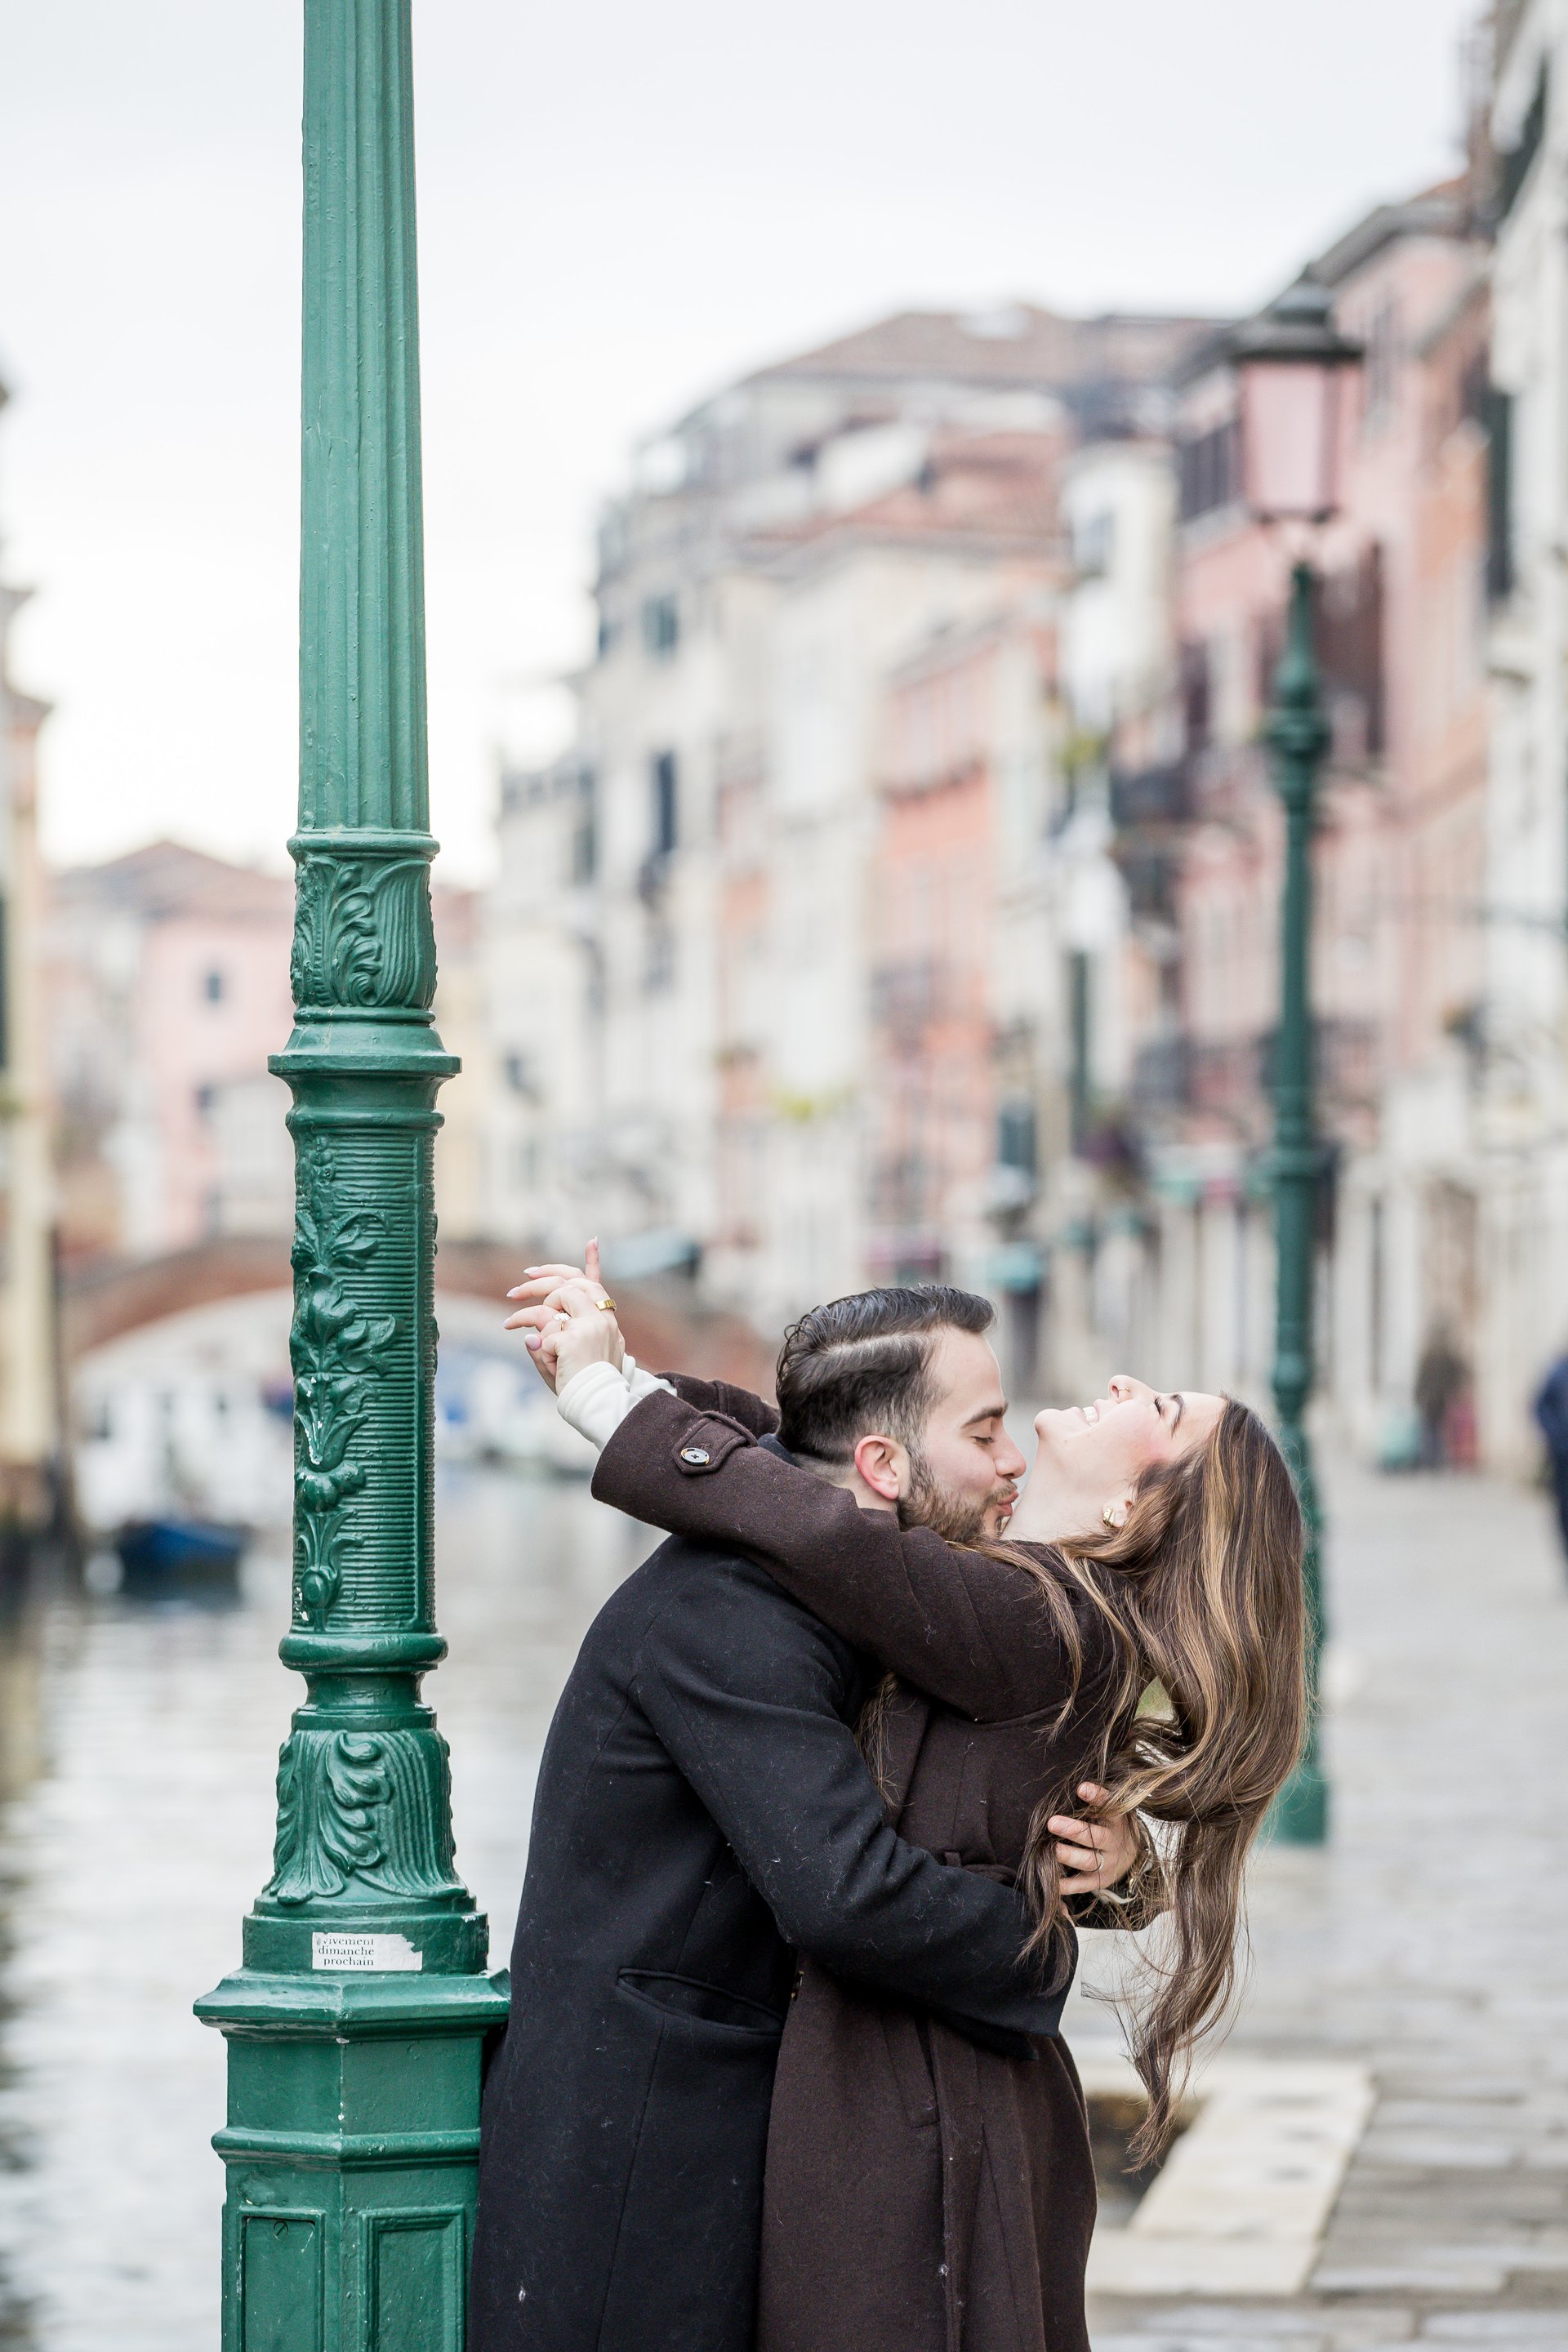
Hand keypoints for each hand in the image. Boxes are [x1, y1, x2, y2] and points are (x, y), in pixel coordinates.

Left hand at [505, 1242, 625, 1392]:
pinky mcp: (573, 1338)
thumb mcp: (571, 1359)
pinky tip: (548, 1363)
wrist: (600, 1405)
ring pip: (552, 1305)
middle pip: (568, 1284)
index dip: (592, 1261)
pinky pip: (543, 1334)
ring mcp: (589, 1326)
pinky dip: (539, 1350)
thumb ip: (555, 1342)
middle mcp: (601, 1318)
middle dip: (539, 1282)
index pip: (596, 1283)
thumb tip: (528, 1336)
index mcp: (606, 1321)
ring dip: (529, 1315)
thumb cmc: (584, 1387)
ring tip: (512, 1324)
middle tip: (515, 1290)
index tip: (592, 1240)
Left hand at [1046, 1784, 1140, 1897]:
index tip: (1081, 1788)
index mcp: (1116, 1820)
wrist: (1130, 1856)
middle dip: (1074, 1830)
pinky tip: (1054, 1882)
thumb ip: (1094, 1803)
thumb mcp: (1109, 1812)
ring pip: (1090, 1861)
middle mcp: (1113, 1842)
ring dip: (1070, 1856)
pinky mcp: (1099, 1881)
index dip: (1096, 1796)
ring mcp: (1108, 1864)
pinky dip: (1067, 1885)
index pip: (1109, 1806)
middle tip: (1052, 1823)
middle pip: (1096, 1837)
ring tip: (1053, 1850)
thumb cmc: (1109, 1826)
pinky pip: (1082, 1885)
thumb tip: (1065, 1792)